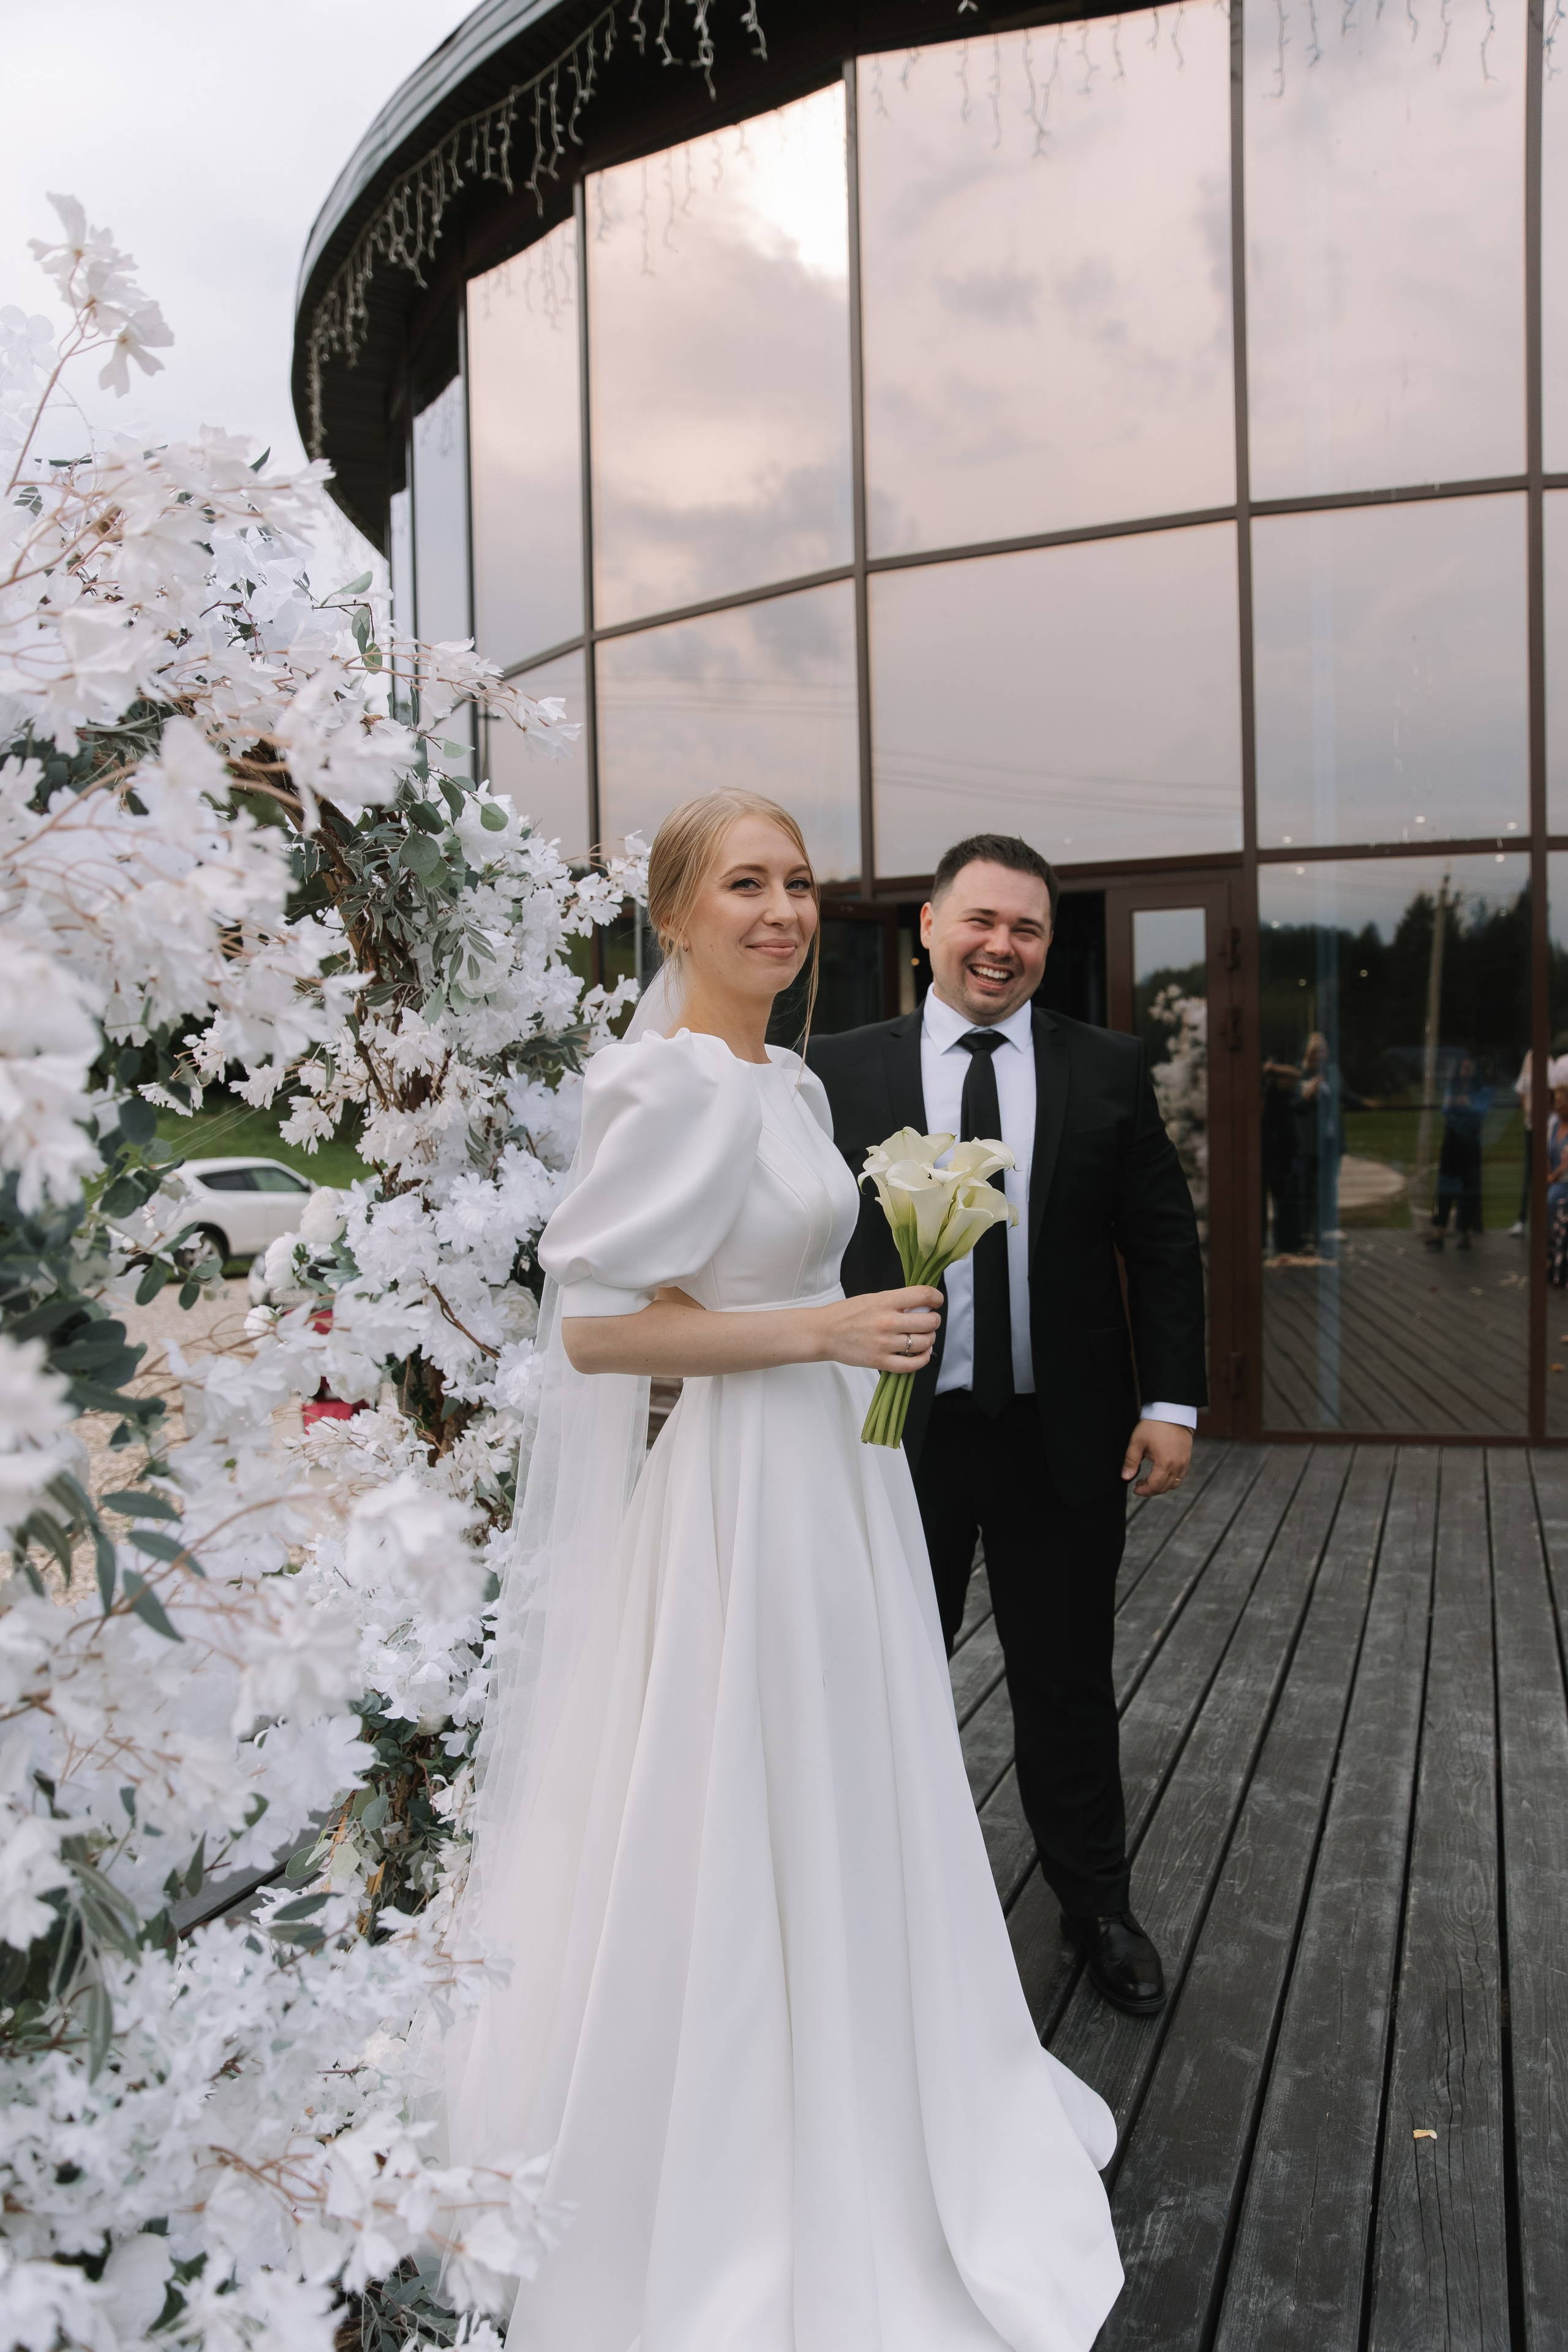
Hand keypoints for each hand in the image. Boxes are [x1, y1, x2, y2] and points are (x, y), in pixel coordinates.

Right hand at [818, 1286, 942, 1372]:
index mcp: (885, 1301)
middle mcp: (887, 1322)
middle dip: (934, 1320)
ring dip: (929, 1339)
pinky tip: (922, 1354)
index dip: (936, 1297)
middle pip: (929, 1321)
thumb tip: (922, 1305)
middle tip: (929, 1320)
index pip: (923, 1295)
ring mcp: (884, 1343)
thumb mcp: (872, 1298)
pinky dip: (922, 1359)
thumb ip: (896, 1301)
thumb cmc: (846, 1314)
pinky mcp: (880, 1361)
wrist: (824, 1333)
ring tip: (924, 1337)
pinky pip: (911, 1364)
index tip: (936, 1301)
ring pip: (924, 1343)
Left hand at [1121, 1419, 1192, 1496]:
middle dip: (1151, 1490)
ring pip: (1174, 1484)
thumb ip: (1131, 1461)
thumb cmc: (1154, 1425)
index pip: (1155, 1486)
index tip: (1135, 1488)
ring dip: (1161, 1486)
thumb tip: (1126, 1477)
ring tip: (1150, 1480)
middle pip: (1164, 1488)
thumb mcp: (1137, 1442)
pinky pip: (1180, 1476)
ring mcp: (1184, 1463)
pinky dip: (1171, 1480)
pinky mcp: (1187, 1459)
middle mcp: (1177, 1466)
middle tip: (1140, 1484)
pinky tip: (1161, 1473)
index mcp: (1165, 1463)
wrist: (1172, 1412)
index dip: (1144, 1491)